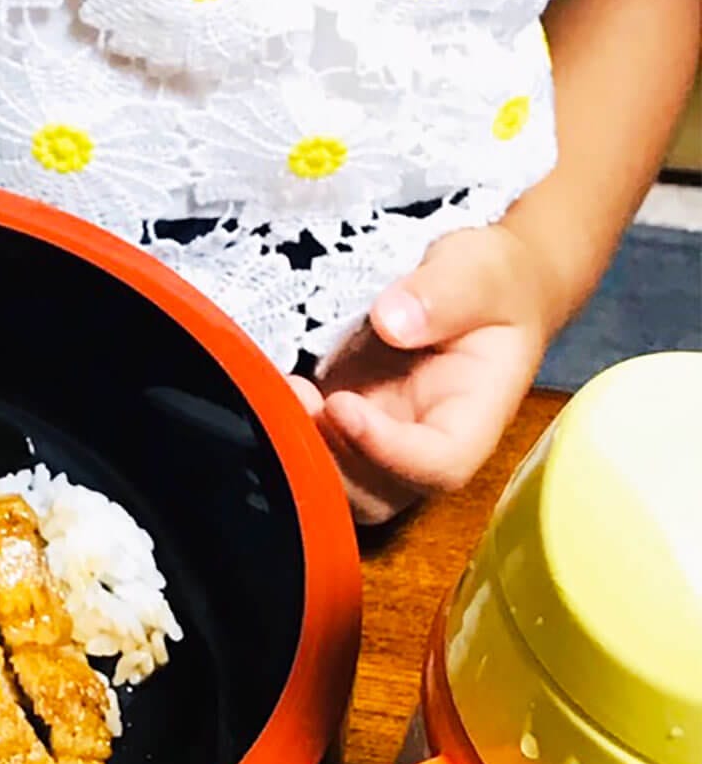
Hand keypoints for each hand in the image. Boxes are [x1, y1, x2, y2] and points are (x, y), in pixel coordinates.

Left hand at [288, 225, 556, 524]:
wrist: (476, 281)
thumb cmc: (493, 280)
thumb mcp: (482, 270)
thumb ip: (447, 293)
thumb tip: (393, 322)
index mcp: (475, 414)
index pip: (440, 465)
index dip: (389, 452)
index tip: (343, 404)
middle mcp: (425, 438)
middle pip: (379, 493)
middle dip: (329, 463)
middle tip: (297, 398)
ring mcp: (379, 433)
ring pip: (338, 483)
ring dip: (300, 450)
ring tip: (281, 388)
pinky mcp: (342, 417)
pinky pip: (311, 447)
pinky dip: (283, 429)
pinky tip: (269, 384)